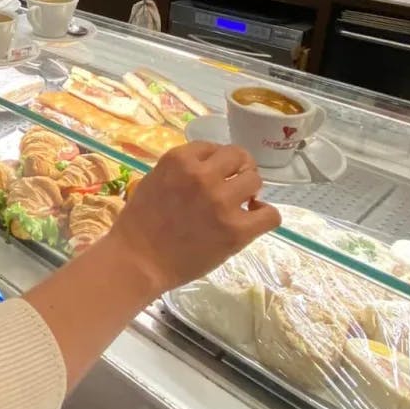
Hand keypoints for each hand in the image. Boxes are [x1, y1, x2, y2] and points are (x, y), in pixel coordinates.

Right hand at [107, 141, 279, 296]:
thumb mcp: (154, 180)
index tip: (215, 175)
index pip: (214, 147)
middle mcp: (202, 175)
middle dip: (239, 169)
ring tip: (240, 205)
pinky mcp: (236, 230)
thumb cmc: (139, 223)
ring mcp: (221, 202)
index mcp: (179, 160)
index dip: (218, 162)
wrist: (139, 261)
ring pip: (255, 181)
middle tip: (234, 186)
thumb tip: (211, 170)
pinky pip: (270, 214)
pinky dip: (265, 215)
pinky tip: (253, 219)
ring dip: (250, 191)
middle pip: (239, 157)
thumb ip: (182, 170)